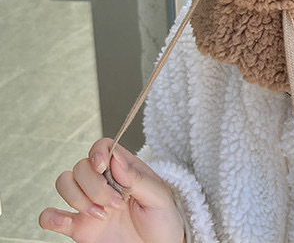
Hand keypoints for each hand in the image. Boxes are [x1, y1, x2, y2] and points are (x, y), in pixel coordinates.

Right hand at [39, 138, 183, 242]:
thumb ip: (138, 178)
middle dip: (94, 186)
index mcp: (124, 169)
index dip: (97, 152)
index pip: (102, 146)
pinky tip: (65, 221)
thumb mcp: (159, 196)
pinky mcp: (78, 226)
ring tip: (101, 215)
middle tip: (115, 204)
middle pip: (80, 166)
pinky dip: (50, 216)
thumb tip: (116, 159)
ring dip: (77, 198)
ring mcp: (88, 203)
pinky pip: (50, 216)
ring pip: (64, 183)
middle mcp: (103, 182)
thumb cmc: (162, 218)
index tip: (102, 167)